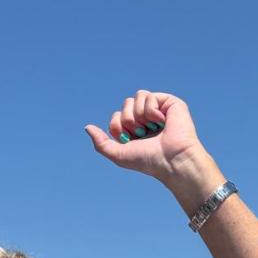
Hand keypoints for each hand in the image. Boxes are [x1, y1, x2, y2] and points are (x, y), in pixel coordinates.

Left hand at [85, 90, 207, 184]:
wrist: (171, 160)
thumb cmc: (148, 161)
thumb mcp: (119, 155)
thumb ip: (101, 143)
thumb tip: (87, 127)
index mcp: (136, 131)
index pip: (117, 117)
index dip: (118, 126)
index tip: (128, 139)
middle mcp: (147, 119)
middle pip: (126, 104)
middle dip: (129, 120)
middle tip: (141, 134)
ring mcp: (159, 110)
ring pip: (136, 96)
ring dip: (139, 115)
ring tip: (151, 128)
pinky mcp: (169, 103)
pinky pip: (148, 95)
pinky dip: (151, 110)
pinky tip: (162, 121)